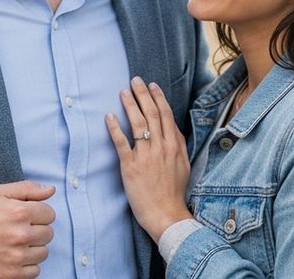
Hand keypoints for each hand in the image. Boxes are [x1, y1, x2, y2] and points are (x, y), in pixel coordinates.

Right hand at [0, 180, 55, 278]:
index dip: (38, 214)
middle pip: (48, 234)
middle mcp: (20, 235)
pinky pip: (34, 271)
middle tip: (18, 230)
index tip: (26, 217)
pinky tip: (12, 257)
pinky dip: (26, 265)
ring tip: (14, 244)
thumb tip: (51, 190)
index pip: (49, 214)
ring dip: (32, 248)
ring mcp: (15, 257)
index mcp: (19, 212)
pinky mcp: (10, 274)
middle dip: (36, 230)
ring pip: (43, 253)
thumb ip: (27, 188)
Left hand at [106, 76, 193, 241]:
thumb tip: (171, 127)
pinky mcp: (131, 166)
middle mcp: (161, 147)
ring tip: (122, 92)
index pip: (166, 115)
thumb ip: (177, 144)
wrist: (167, 214)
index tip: (152, 85)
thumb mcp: (183, 164)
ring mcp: (146, 156)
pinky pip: (122, 143)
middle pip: (151, 114)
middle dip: (143, 94)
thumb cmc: (174, 191)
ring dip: (130, 105)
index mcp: (174, 145)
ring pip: (138, 124)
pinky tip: (110, 116)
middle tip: (135, 80)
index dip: (158, 98)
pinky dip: (115, 128)